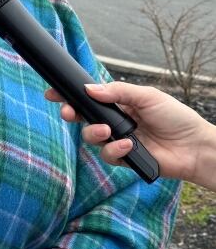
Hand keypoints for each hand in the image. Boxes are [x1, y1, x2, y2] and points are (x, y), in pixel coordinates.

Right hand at [45, 82, 215, 189]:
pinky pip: (107, 155)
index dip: (70, 96)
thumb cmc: (175, 117)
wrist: (195, 147)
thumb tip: (89, 89)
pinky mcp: (124, 159)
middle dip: (71, 114)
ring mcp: (118, 140)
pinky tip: (128, 145)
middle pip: (83, 118)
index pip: (89, 98)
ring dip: (94, 133)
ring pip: (91, 137)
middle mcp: (115, 122)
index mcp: (119, 103)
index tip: (53, 94)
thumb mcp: (147, 96)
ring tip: (109, 131)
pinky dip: (114, 150)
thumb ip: (117, 92)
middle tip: (68, 113)